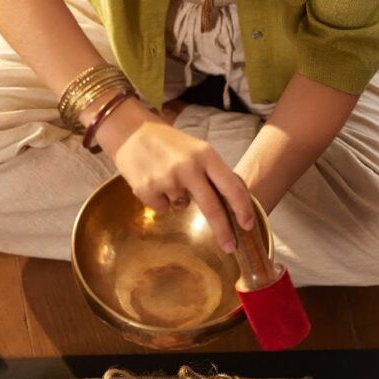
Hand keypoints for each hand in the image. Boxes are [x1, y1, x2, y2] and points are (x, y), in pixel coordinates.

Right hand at [94, 99, 255, 252]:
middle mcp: (188, 167)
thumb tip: (234, 204)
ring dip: (179, 199)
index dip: (242, 209)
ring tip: (167, 178)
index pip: (231, 186)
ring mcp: (166, 179)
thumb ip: (213, 173)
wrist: (130, 132)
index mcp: (205, 155)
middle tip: (230, 247)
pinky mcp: (146, 189)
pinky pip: (163, 208)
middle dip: (223, 231)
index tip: (248, 226)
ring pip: (183, 207)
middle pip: (212, 208)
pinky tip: (154, 181)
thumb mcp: (197, 150)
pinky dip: (160, 200)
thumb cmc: (169, 143)